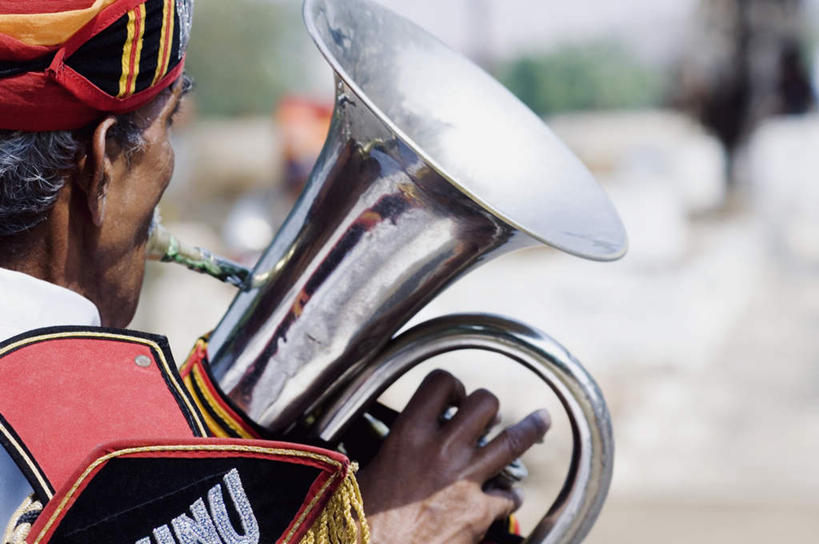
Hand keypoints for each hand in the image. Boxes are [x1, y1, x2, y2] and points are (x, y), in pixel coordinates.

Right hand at [357, 369, 550, 543]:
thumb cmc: (363, 516)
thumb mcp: (371, 466)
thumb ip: (400, 445)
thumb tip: (412, 436)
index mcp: (409, 434)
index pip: (440, 382)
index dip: (452, 386)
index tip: (454, 398)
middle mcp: (441, 450)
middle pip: (485, 403)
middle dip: (488, 407)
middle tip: (487, 416)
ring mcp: (465, 481)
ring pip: (513, 441)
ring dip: (530, 430)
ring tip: (541, 421)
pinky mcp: (480, 514)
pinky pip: (510, 495)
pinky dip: (510, 497)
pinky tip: (506, 499)